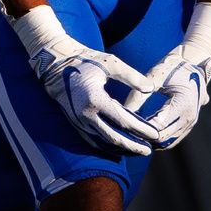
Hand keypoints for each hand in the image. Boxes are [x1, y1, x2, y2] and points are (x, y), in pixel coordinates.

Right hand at [13, 6, 160, 155]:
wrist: (56, 65)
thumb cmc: (85, 60)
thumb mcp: (110, 63)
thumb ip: (131, 76)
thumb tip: (150, 88)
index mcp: (96, 99)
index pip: (123, 121)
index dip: (141, 130)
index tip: (154, 134)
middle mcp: (86, 114)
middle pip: (114, 139)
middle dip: (133, 146)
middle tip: (148, 150)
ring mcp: (79, 121)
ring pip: (103, 143)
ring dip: (121, 149)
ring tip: (137, 150)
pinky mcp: (75, 123)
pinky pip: (93, 140)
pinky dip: (107, 146)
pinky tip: (119, 146)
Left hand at [126, 53, 210, 148]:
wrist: (195, 64)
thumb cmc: (172, 66)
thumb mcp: (154, 76)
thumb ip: (138, 95)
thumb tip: (120, 112)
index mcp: (182, 105)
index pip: (157, 127)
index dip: (139, 130)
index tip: (122, 127)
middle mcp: (189, 117)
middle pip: (162, 139)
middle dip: (143, 138)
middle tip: (123, 135)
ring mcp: (191, 123)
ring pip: (167, 142)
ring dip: (150, 141)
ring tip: (131, 136)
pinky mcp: (189, 125)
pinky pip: (172, 139)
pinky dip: (158, 140)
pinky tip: (143, 136)